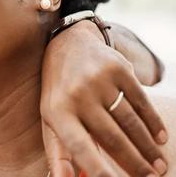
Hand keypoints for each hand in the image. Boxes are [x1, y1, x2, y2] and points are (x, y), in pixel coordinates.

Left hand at [40, 20, 167, 176]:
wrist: (67, 45)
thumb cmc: (59, 91)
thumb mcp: (50, 118)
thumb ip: (58, 151)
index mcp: (57, 111)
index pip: (78, 146)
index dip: (98, 169)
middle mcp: (77, 95)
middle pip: (112, 137)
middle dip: (135, 164)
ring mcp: (98, 81)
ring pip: (130, 122)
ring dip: (148, 147)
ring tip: (158, 165)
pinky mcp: (118, 69)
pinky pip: (141, 101)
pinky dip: (152, 122)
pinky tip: (160, 137)